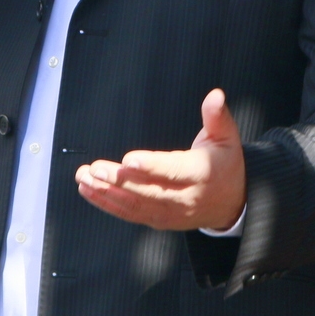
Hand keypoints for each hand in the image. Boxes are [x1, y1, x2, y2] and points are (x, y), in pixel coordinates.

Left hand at [75, 88, 246, 231]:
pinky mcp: (158, 220)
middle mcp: (185, 197)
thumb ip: (217, 116)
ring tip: (84, 178)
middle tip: (95, 168)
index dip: (151, 166)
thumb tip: (215, 95)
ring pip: (135, 204)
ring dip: (106, 193)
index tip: (128, 160)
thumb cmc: (225, 164)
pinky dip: (107, 204)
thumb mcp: (227, 137)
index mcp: (202, 174)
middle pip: (149, 191)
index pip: (174, 171)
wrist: (230, 203)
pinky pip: (130, 214)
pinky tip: (89, 191)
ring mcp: (170, 213)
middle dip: (120, 180)